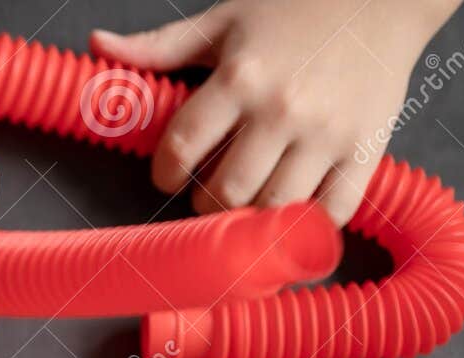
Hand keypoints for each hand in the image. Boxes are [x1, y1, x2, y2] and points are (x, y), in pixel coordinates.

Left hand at [91, 0, 456, 225]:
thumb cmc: (296, 9)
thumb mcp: (223, 21)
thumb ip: (160, 46)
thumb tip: (98, 45)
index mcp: (239, 78)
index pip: (181, 149)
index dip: (165, 174)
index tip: (168, 177)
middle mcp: (282, 110)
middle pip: (224, 193)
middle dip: (207, 203)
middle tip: (210, 193)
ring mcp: (326, 134)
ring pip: (272, 210)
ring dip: (251, 220)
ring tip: (247, 204)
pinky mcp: (366, 149)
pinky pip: (332, 213)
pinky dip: (309, 229)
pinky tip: (292, 222)